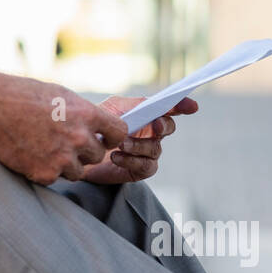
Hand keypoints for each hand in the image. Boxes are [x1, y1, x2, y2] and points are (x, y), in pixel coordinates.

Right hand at [0, 61, 133, 185]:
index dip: (110, 136)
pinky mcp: (45, 174)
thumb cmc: (24, 96)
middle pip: (97, 155)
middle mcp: (79, 138)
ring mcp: (63, 158)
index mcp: (87, 114)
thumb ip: (83, 113)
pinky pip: (55, 178)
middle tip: (62, 140)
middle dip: (84, 150)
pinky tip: (31, 153)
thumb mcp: (61, 96)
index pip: (119, 133)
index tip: (101, 137)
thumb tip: (98, 128)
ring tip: (44, 146)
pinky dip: (45, 170)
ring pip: (78, 171)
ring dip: (66, 163)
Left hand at [77, 95, 198, 184]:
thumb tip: (153, 103)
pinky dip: (131, 160)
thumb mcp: (113, 109)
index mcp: (146, 115)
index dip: (182, 106)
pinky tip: (116, 156)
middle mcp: (151, 133)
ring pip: (155, 148)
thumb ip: (134, 104)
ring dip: (138, 145)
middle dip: (163, 125)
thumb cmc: (96, 127)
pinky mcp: (141, 169)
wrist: (79, 151)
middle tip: (153, 124)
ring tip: (119, 144)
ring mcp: (148, 152)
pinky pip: (146, 165)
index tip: (192, 106)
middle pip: (168, 127)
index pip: (168, 109)